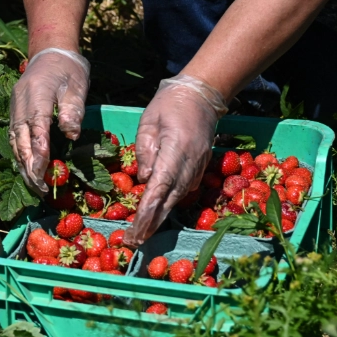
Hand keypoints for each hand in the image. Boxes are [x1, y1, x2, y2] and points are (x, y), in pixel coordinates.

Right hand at [9, 48, 90, 193]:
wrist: (51, 52)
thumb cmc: (68, 70)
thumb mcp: (77, 86)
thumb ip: (72, 110)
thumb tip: (70, 134)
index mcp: (36, 95)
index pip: (36, 129)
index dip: (38, 153)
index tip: (42, 173)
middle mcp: (20, 104)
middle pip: (21, 140)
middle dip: (29, 166)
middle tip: (40, 188)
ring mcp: (14, 109)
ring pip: (15, 142)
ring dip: (23, 165)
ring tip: (34, 186)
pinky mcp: (14, 113)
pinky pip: (15, 138)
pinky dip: (20, 156)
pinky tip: (28, 170)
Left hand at [124, 74, 227, 247]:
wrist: (202, 95)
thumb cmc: (169, 105)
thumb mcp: (148, 122)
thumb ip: (145, 151)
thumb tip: (145, 180)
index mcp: (176, 150)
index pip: (160, 186)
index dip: (149, 210)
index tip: (137, 228)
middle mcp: (190, 164)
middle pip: (170, 199)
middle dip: (152, 222)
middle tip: (135, 242)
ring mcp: (198, 167)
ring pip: (177, 198)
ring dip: (160, 217)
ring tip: (142, 235)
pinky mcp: (199, 168)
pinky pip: (183, 190)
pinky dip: (169, 205)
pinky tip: (155, 217)